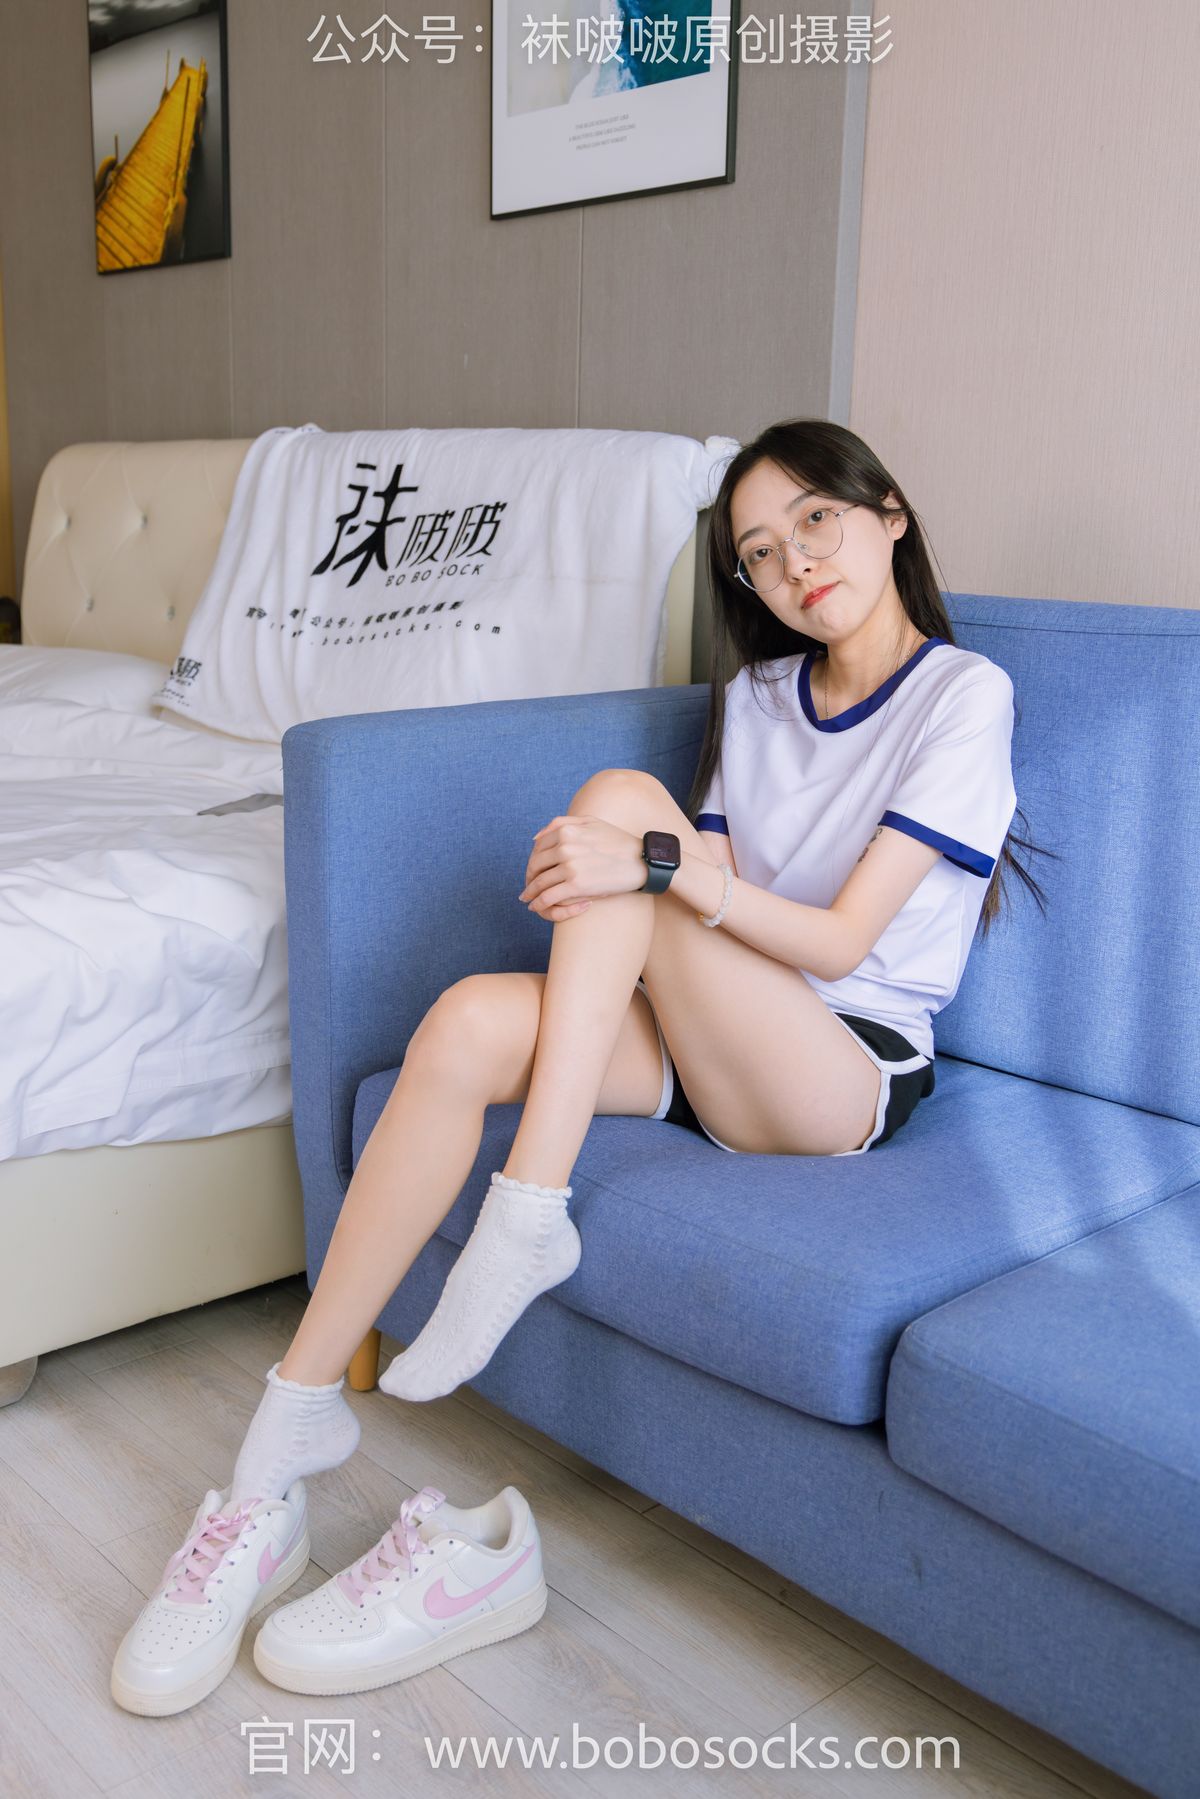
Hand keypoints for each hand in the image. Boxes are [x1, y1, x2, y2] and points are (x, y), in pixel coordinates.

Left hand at [519, 815, 647, 920]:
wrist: (642, 861)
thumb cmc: (618, 842)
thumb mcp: (590, 822)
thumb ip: (561, 824)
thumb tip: (535, 838)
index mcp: (566, 831)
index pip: (537, 848)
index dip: (532, 861)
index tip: (532, 871)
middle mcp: (565, 846)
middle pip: (535, 865)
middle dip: (529, 877)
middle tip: (528, 887)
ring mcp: (569, 866)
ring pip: (539, 882)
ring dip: (530, 892)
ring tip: (528, 899)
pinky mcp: (576, 886)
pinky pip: (548, 896)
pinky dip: (538, 903)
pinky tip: (536, 906)